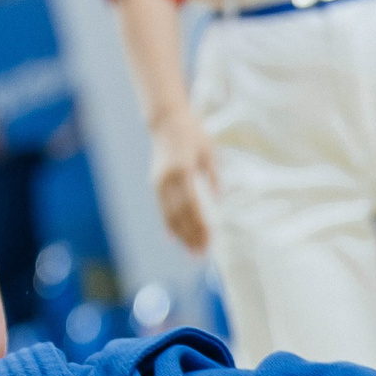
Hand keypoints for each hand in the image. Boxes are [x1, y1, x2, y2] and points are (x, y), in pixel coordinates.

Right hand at [149, 107, 219, 253]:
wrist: (166, 121)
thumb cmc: (192, 134)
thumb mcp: (208, 151)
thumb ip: (213, 176)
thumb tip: (219, 200)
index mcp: (182, 171)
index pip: (192, 205)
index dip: (199, 224)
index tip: (209, 239)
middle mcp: (167, 179)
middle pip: (179, 214)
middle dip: (190, 235)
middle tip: (201, 253)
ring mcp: (159, 182)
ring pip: (168, 214)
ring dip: (180, 235)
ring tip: (190, 250)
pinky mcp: (155, 183)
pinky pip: (162, 208)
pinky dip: (167, 224)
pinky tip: (173, 238)